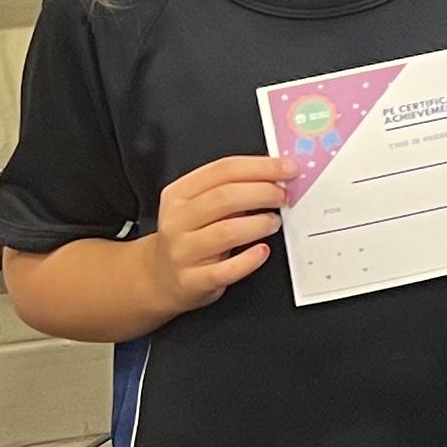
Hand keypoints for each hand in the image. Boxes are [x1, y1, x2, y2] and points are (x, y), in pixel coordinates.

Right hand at [146, 155, 286, 309]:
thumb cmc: (190, 236)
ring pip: (226, 231)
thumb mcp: (198, 206)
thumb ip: (230, 189)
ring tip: (273, 222)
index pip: (223, 170)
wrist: (159, 277)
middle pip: (225, 197)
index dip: (260, 167)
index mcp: (179, 193)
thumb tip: (274, 176)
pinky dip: (249, 260)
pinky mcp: (192, 280)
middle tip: (283, 196)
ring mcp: (183, 251)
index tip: (287, 169)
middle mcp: (177, 220)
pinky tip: (262, 251)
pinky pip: (225, 270)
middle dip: (263, 192)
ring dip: (259, 224)